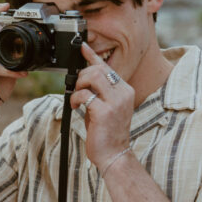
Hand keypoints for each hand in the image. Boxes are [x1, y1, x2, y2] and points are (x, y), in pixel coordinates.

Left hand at [69, 42, 133, 166]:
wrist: (114, 155)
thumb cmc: (107, 132)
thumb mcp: (105, 107)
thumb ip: (99, 91)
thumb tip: (84, 77)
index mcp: (125, 90)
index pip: (107, 68)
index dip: (92, 56)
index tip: (82, 46)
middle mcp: (123, 93)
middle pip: (97, 69)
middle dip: (81, 76)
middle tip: (77, 89)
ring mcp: (115, 102)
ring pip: (92, 77)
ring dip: (79, 85)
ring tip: (77, 98)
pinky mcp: (105, 111)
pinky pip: (84, 95)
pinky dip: (75, 99)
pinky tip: (75, 107)